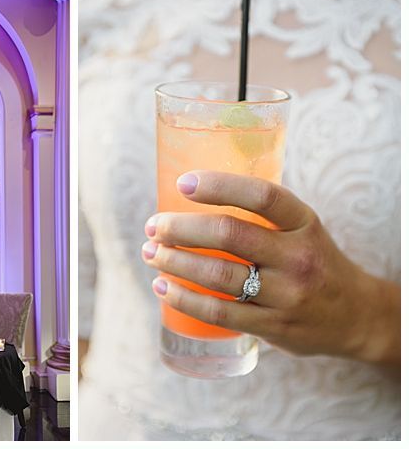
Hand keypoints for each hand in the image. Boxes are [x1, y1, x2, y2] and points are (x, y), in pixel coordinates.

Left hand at [141, 171, 398, 367]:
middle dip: (180, 228)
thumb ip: (260, 215)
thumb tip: (189, 193)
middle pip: (229, 234)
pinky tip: (163, 287)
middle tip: (154, 226)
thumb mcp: (301, 229)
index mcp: (304, 223)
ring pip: (218, 275)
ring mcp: (287, 295)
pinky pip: (219, 311)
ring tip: (151, 253)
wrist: (357, 316)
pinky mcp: (274, 326)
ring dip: (175, 262)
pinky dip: (184, 298)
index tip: (183, 182)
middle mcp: (298, 257)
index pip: (261, 196)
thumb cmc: (311, 261)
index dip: (219, 186)